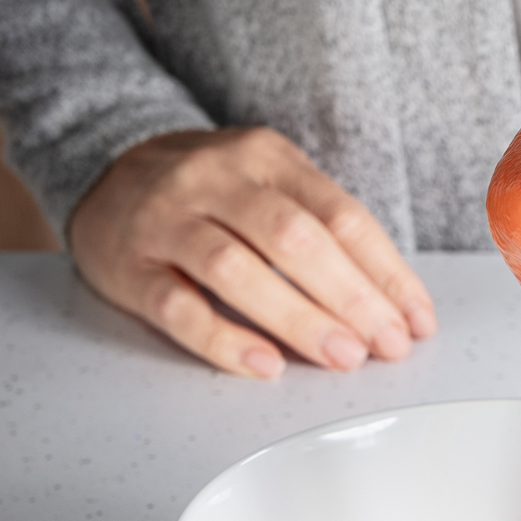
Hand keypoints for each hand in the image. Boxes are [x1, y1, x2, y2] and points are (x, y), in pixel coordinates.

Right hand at [67, 127, 438, 378]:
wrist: (104, 169)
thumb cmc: (208, 191)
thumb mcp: (268, 182)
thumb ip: (321, 228)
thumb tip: (390, 303)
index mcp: (266, 156)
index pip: (341, 214)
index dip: (386, 272)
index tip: (416, 321)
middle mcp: (215, 180)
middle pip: (293, 239)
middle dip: (350, 297)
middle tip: (385, 345)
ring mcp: (165, 221)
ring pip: (236, 269)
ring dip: (297, 318)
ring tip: (342, 357)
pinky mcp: (127, 266)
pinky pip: (177, 306)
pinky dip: (223, 339)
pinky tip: (263, 364)